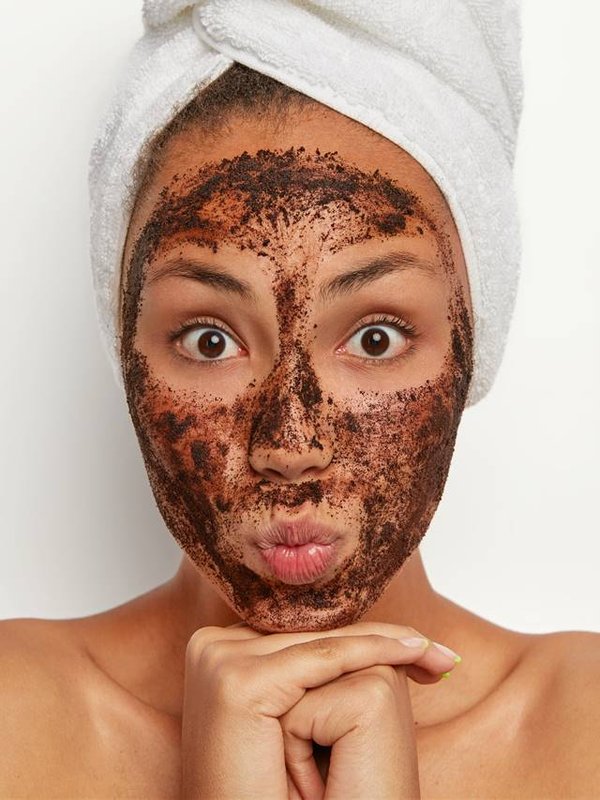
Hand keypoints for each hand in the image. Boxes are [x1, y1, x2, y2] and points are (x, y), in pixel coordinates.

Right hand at [180, 622, 458, 798]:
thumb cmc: (268, 792)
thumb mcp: (287, 723)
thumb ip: (301, 673)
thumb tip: (352, 640)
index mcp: (217, 652)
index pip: (300, 635)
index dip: (357, 641)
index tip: (416, 650)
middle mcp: (211, 646)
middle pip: (312, 635)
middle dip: (379, 643)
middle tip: (440, 654)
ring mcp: (219, 659)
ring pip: (323, 643)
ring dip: (386, 647)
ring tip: (437, 655)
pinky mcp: (237, 681)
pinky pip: (324, 659)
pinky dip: (374, 654)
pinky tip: (416, 652)